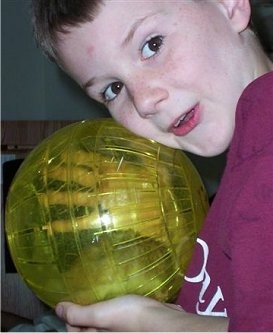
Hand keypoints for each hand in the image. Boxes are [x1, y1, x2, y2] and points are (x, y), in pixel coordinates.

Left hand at [55, 294, 186, 331]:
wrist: (164, 324)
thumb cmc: (131, 319)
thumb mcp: (101, 314)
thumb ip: (79, 314)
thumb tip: (58, 308)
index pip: (72, 330)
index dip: (71, 315)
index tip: (76, 300)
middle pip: (86, 328)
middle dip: (85, 313)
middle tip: (89, 296)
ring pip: (99, 325)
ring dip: (98, 311)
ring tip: (101, 295)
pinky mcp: (127, 330)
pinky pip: (112, 323)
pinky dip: (110, 313)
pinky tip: (115, 301)